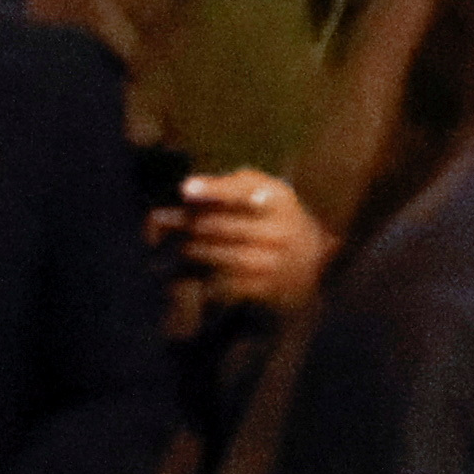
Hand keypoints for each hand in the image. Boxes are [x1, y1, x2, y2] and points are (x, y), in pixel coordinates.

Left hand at [167, 165, 340, 307]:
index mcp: (279, 199)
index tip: (184, 189)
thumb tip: (186, 189)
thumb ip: (231, 186)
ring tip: (174, 242)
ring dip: (189, 248)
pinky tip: (188, 269)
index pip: (243, 191)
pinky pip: (222, 281)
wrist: (313, 262)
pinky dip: (200, 275)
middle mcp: (277, 230)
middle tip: (160, 219)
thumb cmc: (276, 216)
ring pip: (217, 254)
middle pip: (219, 224)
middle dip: (185, 221)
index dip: (213, 190)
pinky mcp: (262, 287)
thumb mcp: (268, 191)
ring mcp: (270, 261)